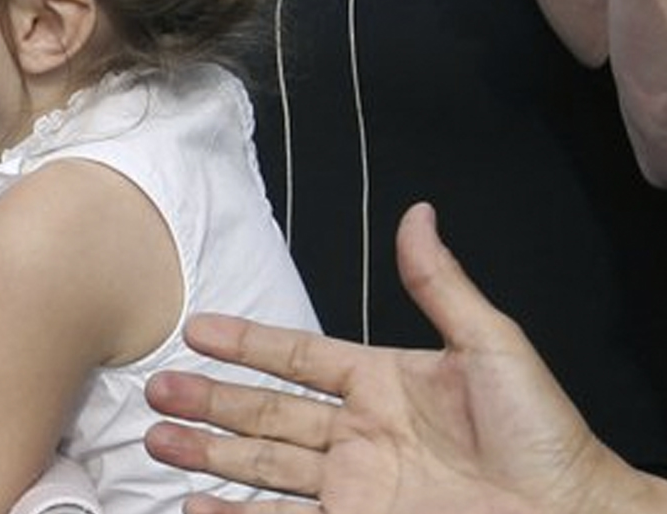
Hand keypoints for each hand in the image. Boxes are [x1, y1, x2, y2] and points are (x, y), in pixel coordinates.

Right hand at [143, 203, 634, 513]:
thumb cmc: (546, 434)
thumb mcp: (492, 345)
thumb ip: (440, 284)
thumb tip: (418, 218)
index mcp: (382, 382)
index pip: (296, 356)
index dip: (246, 343)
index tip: (197, 328)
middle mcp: (358, 433)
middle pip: (264, 412)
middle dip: (207, 401)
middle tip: (156, 391)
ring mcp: (353, 484)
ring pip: (262, 466)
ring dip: (207, 455)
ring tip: (159, 443)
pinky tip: (198, 505)